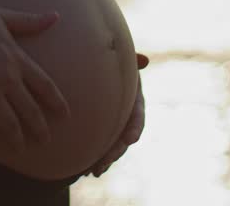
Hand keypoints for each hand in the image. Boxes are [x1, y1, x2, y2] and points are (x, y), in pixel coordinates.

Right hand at [0, 4, 71, 159]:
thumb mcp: (0, 16)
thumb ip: (29, 21)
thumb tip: (55, 16)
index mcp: (16, 58)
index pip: (45, 85)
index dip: (57, 102)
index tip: (65, 115)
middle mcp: (5, 79)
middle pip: (30, 110)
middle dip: (40, 128)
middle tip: (45, 140)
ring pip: (8, 124)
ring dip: (16, 139)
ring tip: (21, 149)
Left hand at [84, 52, 147, 176]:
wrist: (90, 65)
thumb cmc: (106, 58)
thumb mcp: (117, 59)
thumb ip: (128, 61)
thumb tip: (144, 60)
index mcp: (134, 98)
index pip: (138, 115)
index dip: (135, 128)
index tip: (130, 139)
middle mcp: (126, 114)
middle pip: (124, 137)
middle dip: (116, 152)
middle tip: (105, 163)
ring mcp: (114, 123)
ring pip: (113, 146)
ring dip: (105, 160)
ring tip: (93, 172)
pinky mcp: (101, 129)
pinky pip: (100, 146)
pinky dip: (95, 158)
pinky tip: (85, 170)